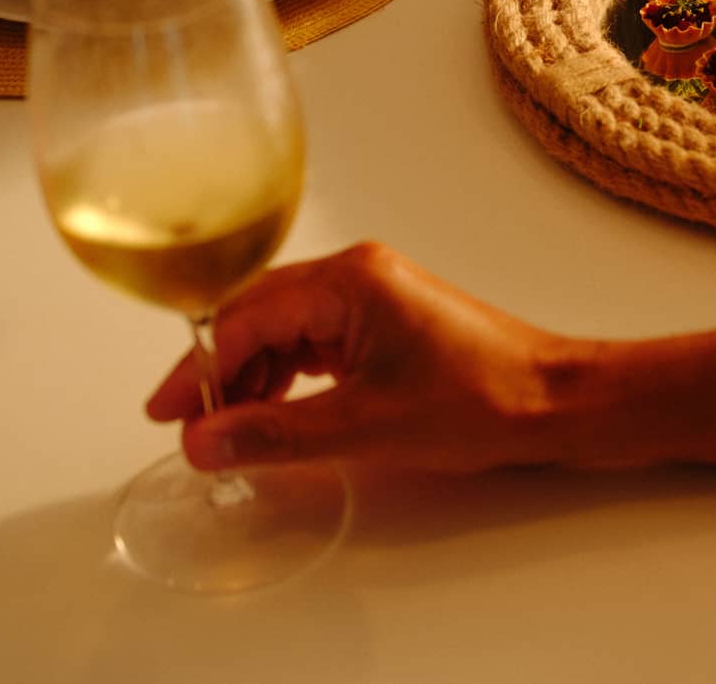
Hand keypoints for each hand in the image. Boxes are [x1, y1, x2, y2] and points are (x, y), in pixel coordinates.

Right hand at [147, 244, 567, 473]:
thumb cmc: (474, 400)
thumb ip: (275, 432)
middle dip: (221, 371)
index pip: (247, 316)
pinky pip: (317, 338)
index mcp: (350, 279)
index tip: (166, 417)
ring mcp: (375, 293)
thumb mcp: (363, 425)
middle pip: (262, 313)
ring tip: (230, 431)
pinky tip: (276, 410)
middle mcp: (358, 273)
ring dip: (254, 375)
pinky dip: (289, 373)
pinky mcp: (388, 317)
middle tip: (190, 429)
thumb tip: (202, 442)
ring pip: (287, 327)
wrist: (549, 398)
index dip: (199, 369)